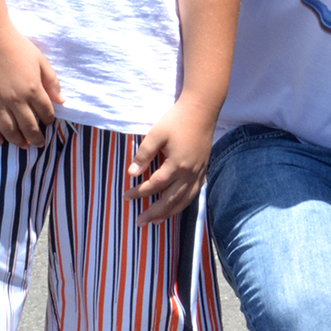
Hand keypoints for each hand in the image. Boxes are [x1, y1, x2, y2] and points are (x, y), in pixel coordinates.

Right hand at [0, 23, 62, 146]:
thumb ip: (52, 83)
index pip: (45, 112)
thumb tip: (61, 101)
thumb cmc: (19, 48)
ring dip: (18, 140)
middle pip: (28, 126)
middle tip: (40, 143)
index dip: (49, 120)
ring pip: (9, 130)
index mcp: (33, 89)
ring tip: (24, 145)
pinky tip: (0, 142)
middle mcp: (16, 100)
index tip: (50, 122)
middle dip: (36, 137)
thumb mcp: (42, 62)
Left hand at [124, 93, 215, 225]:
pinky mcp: (204, 168)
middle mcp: (189, 173)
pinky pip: (194, 192)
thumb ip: (144, 154)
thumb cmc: (177, 119)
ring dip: (169, 213)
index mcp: (177, 164)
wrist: (202, 109)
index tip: (126, 195)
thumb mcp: (156, 134)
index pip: (155, 185)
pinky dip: (185, 203)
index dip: (139, 192)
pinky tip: (178, 206)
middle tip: (139, 221)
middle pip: (170, 200)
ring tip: (156, 222)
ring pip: (184, 200)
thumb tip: (132, 174)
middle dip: (154, 212)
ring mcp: (199, 172)